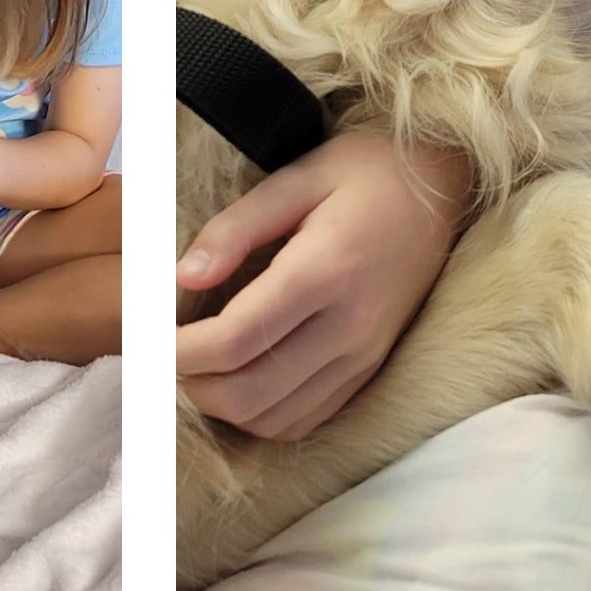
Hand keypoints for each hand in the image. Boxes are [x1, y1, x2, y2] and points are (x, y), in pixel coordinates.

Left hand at [175, 128, 474, 440]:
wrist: (443, 186)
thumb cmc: (364, 171)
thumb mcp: (296, 177)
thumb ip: (236, 228)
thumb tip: (181, 277)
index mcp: (325, 271)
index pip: (237, 338)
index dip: (180, 350)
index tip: (146, 337)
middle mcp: (349, 326)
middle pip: (250, 391)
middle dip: (192, 383)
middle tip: (162, 350)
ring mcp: (364, 355)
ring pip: (275, 417)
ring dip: (223, 403)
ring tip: (195, 364)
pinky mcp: (371, 369)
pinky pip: (306, 420)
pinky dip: (261, 414)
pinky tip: (239, 379)